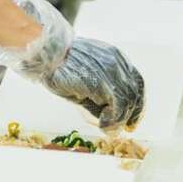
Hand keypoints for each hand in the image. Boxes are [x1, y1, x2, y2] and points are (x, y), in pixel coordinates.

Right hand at [0, 0, 144, 129]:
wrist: (45, 54)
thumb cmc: (60, 65)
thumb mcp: (86, 76)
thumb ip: (100, 93)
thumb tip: (110, 117)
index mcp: (115, 57)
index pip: (135, 81)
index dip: (137, 102)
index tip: (131, 118)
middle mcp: (117, 62)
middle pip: (135, 92)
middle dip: (132, 113)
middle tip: (124, 128)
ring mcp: (111, 71)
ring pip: (127, 101)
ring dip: (119, 120)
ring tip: (107, 128)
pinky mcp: (102, 82)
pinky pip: (117, 106)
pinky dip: (113, 120)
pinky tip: (104, 126)